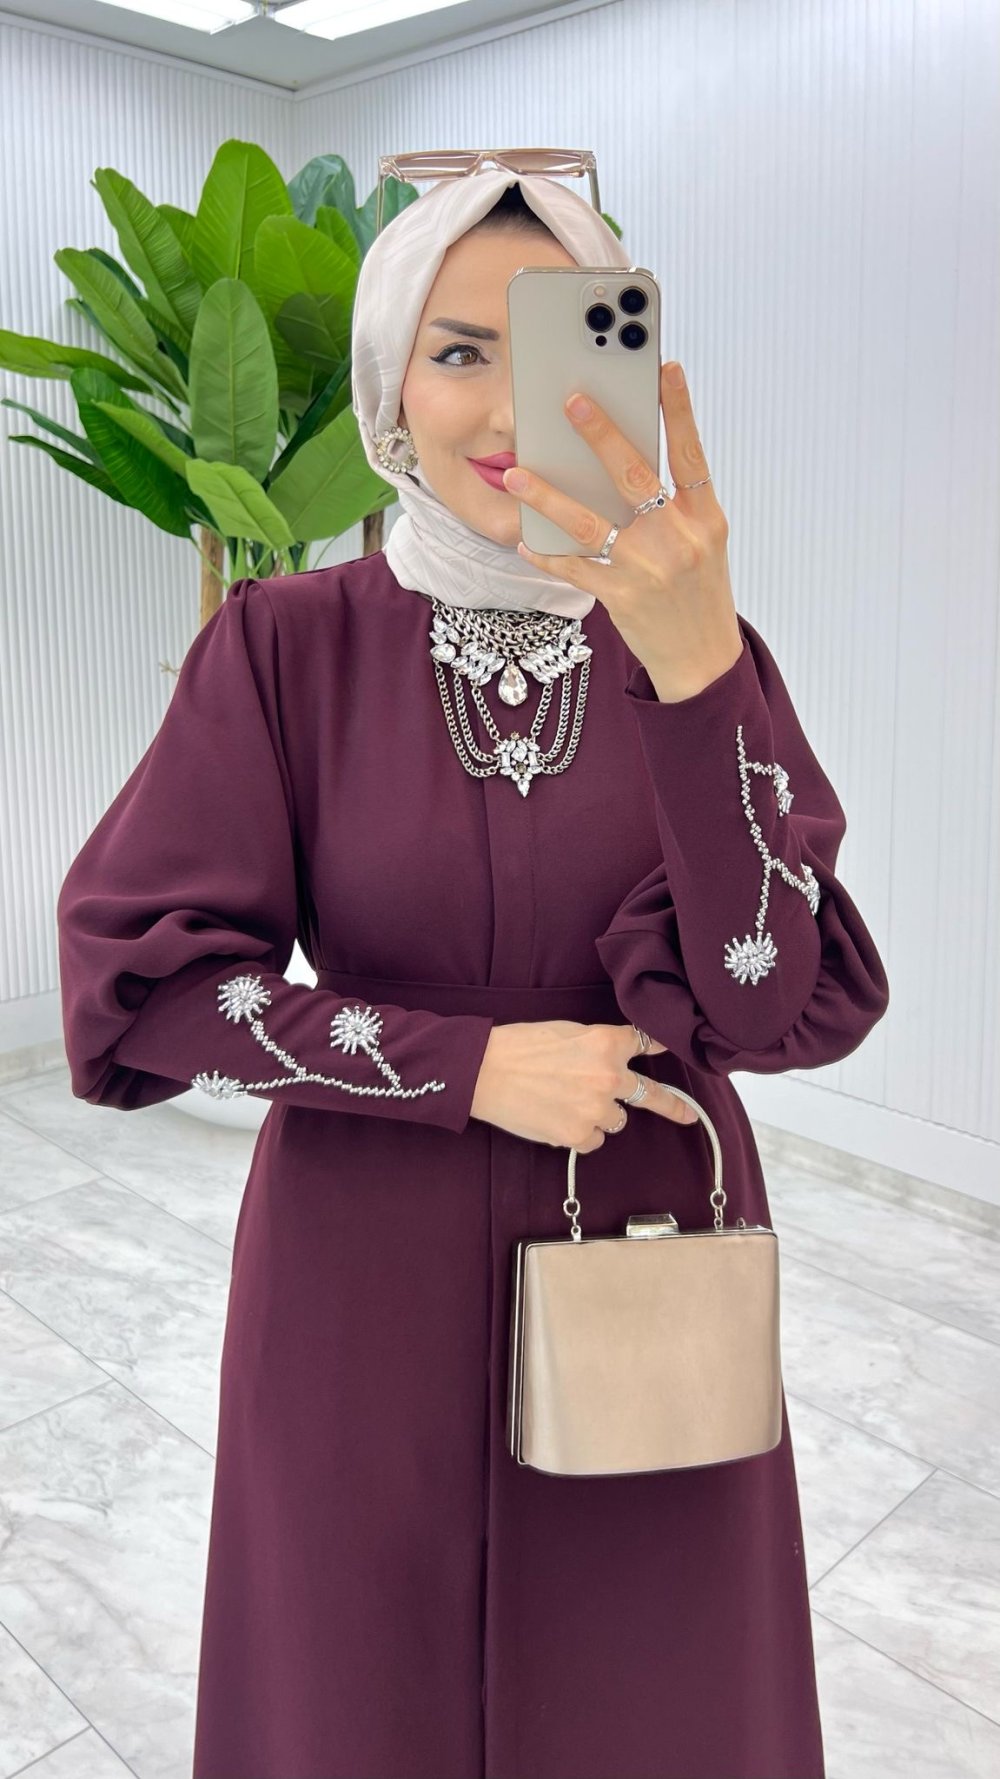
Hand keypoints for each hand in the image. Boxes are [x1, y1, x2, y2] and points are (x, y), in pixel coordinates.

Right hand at [469, 1019, 698, 1151]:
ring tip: (564, 1103)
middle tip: (689, 1116)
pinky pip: (594, 1140)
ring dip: (599, 1114)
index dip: (661, 1046)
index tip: (674, 1050)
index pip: (646, 1043)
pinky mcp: (580, 1135)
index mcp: (607, 1043)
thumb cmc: (518, 1046)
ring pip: (616, 1120)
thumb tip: (613, 1060)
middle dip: (673, 1106)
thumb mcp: (565, 1031)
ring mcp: (597, 1109)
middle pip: (652, 1094)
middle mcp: (610, 1076)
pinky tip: (556, 1118)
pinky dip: (580, 1133)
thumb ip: (598, 1045)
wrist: (484, 1072)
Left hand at [502, 361, 743, 702]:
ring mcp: (647, 569)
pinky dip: (547, 553)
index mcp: (704, 518)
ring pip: (589, 523)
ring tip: (518, 475)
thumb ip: (675, 503)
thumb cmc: (699, 594)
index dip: (680, 410)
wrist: (703, 661)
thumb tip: (625, 460)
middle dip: (600, 435)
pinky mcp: (620, 597)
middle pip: (633, 476)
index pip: (691, 453)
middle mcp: (678, 539)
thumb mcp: (703, 542)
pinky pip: (574, 568)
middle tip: (571, 401)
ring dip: (549, 497)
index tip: (665, 368)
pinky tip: (524, 541)